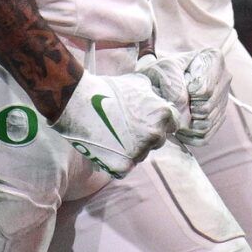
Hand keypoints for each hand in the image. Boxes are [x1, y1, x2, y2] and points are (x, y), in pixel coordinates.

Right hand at [51, 68, 178, 177]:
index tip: (145, 122)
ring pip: (141, 155)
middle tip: (125, 129)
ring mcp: (140, 152)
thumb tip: (157, 98)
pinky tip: (105, 150)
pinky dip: (116, 162)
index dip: (157, 122)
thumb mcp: (138, 83)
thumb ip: (152, 94)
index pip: (172, 124)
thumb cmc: (108, 89)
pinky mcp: (123, 166)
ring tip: (112, 138)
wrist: (79, 102)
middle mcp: (155, 135)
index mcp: (163, 114)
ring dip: (131, 150)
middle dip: (145, 136)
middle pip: (157, 141)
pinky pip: (124, 169)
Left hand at [135, 48, 226, 142]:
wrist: (160, 80)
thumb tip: (184, 105)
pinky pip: (207, 135)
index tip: (180, 85)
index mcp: (213, 58)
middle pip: (207, 108)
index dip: (187, 94)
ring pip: (207, 123)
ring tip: (175, 114)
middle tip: (175, 102)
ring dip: (187, 124)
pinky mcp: (219, 115)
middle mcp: (224, 77)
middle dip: (186, 110)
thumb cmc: (162, 70)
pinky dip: (190, 136)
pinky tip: (179, 127)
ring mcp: (224, 97)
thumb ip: (173, 83)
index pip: (204, 90)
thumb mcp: (163, 69)